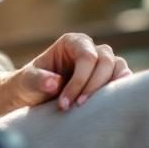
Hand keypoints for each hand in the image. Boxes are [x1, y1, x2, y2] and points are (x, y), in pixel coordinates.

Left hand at [0, 33, 130, 117]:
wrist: (32, 96)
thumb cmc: (29, 85)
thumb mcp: (26, 81)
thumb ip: (38, 79)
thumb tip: (55, 82)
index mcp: (72, 42)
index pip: (87, 57)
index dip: (80, 80)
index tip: (66, 103)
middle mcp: (89, 49)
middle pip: (106, 61)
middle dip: (93, 86)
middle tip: (77, 107)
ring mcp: (101, 63)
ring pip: (118, 68)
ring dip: (109, 88)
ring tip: (94, 107)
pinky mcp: (108, 78)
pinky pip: (122, 80)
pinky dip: (119, 90)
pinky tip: (109, 104)